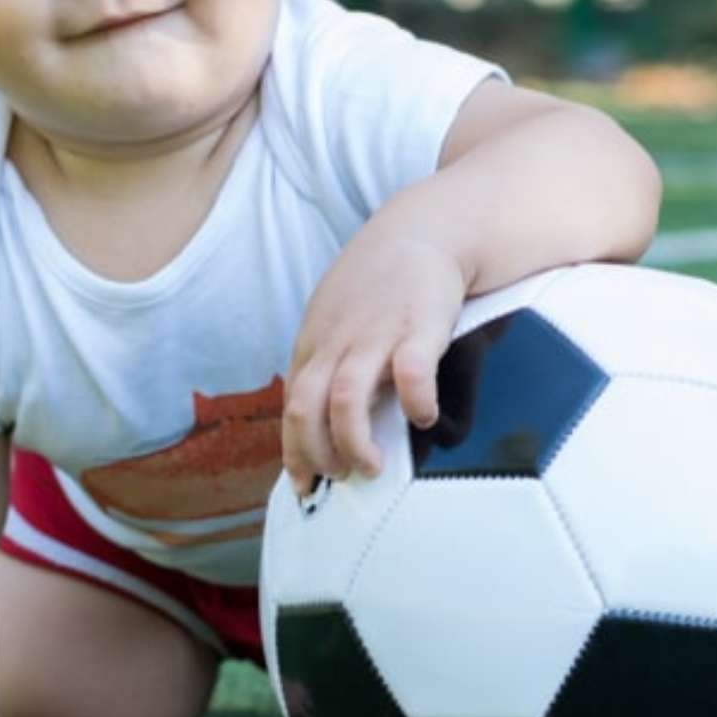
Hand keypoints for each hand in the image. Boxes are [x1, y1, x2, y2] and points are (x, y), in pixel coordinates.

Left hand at [283, 231, 466, 494]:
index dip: (295, 452)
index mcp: (316, 345)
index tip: (306, 486)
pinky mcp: (418, 327)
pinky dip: (415, 403)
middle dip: (316, 454)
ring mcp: (376, 335)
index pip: (292, 408)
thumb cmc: (379, 282)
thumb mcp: (336, 319)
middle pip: (305, 408)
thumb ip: (328, 362)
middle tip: (340, 477)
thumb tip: (322, 416)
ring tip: (372, 466)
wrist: (421, 230)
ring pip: (345, 399)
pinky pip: (411, 373)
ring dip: (353, 441)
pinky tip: (424, 418)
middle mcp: (338, 343)